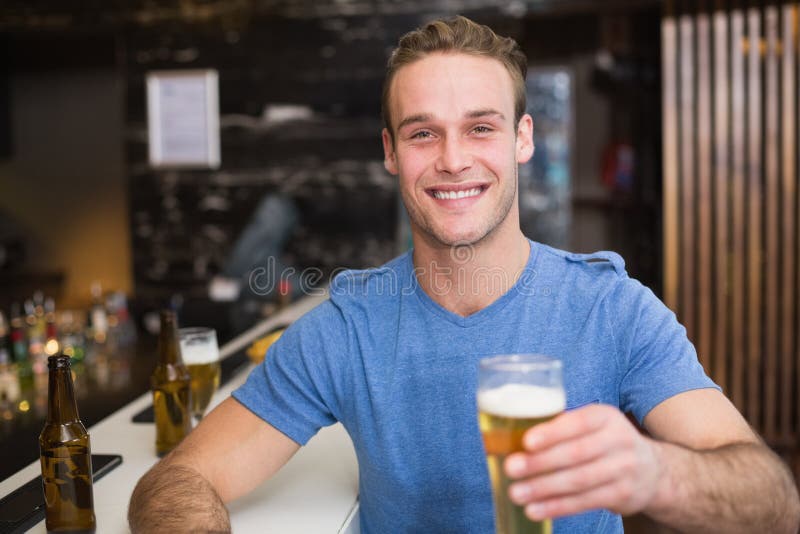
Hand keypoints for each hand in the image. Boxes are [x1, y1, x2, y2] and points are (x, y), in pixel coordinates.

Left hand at [504, 404, 662, 520]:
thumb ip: (560, 427)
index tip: (526, 442)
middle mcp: (618, 440)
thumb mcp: (591, 425)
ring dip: (543, 489)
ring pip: (579, 481)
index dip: (552, 433)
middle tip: (511, 468)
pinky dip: (557, 507)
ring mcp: (624, 469)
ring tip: (516, 493)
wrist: (652, 469)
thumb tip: (510, 437)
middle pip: (575, 454)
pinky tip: (535, 509)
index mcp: (605, 416)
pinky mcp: (622, 495)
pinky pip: (585, 502)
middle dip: (540, 463)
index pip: (577, 423)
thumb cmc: (603, 442)